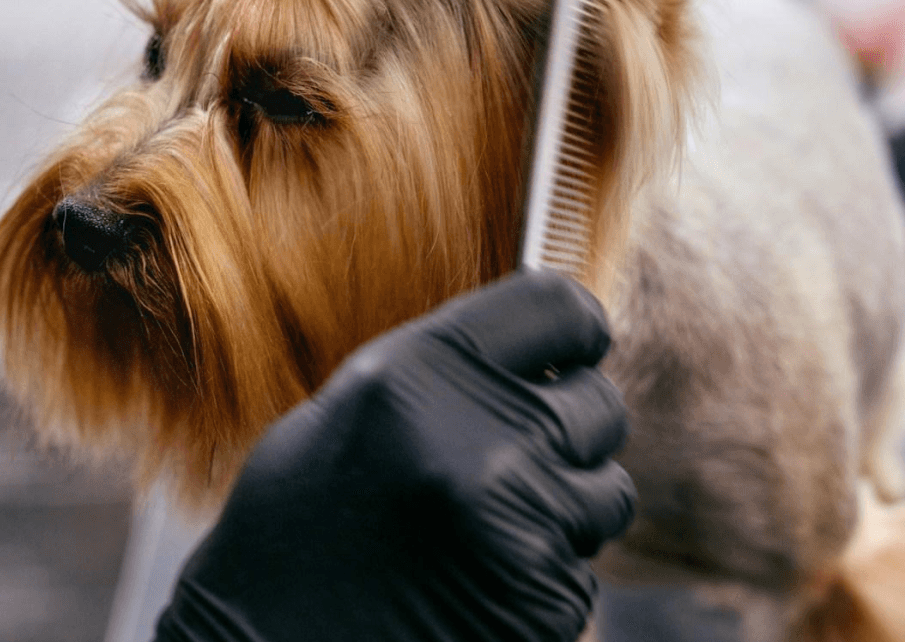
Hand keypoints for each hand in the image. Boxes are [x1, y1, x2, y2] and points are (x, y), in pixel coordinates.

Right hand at [153, 270, 634, 641]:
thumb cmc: (298, 527)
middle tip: (508, 464)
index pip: (562, 308)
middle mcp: (483, 434)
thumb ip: (451, 373)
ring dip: (563, 510)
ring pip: (606, 493)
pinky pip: (581, 570)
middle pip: (600, 405)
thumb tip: (540, 351)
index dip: (574, 333)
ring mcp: (519, 518)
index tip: (570, 354)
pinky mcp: (542, 596)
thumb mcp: (354, 410)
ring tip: (483, 532)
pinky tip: (475, 586)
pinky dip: (541, 579)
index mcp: (424, 369)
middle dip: (569, 432)